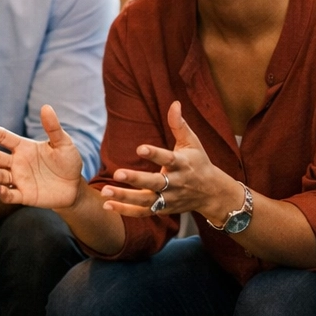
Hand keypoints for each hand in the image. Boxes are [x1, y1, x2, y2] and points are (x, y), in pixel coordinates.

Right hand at [0, 106, 85, 208]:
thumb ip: (53, 128)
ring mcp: (19, 179)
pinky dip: (3, 194)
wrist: (74, 187)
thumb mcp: (63, 143)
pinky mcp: (24, 195)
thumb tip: (46, 107)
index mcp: (24, 147)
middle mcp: (17, 163)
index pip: (4, 137)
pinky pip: (9, 195)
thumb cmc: (67, 162)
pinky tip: (1, 190)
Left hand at [99, 102, 238, 224]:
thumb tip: (175, 103)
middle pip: (154, 183)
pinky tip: (107, 205)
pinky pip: (142, 212)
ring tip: (105, 191)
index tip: (140, 149)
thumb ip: (179, 125)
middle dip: (136, 179)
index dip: (155, 154)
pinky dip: (125, 210)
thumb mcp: (192, 142)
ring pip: (146, 200)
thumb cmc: (198, 162)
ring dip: (125, 197)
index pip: (168, 159)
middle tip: (118, 173)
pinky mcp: (162, 209)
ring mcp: (168, 199)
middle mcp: (175, 184)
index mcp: (182, 164)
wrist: (211, 193)